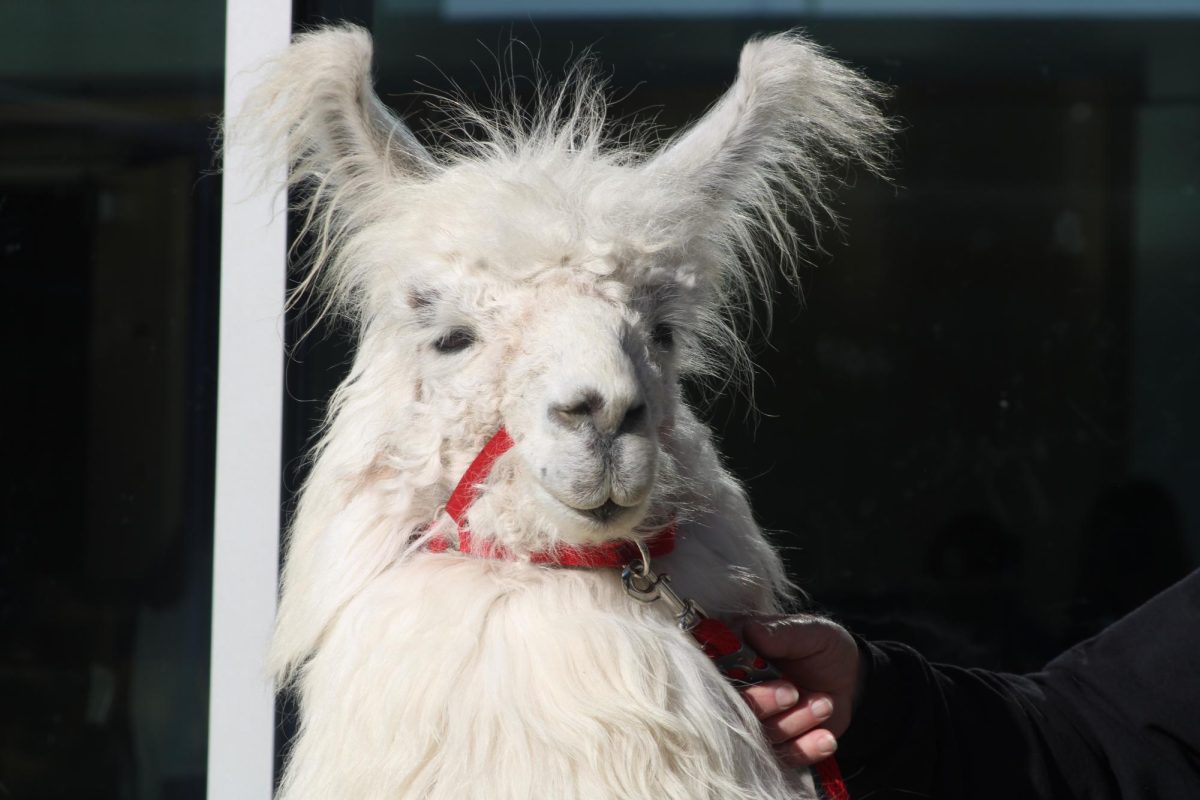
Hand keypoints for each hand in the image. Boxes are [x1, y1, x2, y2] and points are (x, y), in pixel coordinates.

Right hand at [739, 615, 860, 766]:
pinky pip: (780, 757)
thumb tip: (752, 630)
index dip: (728, 672)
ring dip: (792, 723)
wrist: (849, 678)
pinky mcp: (773, 745)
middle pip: (729, 705)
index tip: (760, 669)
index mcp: (732, 652)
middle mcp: (735, 687)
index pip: (712, 667)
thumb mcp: (808, 631)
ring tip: (825, 704)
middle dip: (762, 702)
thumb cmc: (822, 646)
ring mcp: (753, 719)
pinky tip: (826, 738)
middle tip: (794, 692)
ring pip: (757, 734)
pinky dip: (803, 750)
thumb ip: (781, 633)